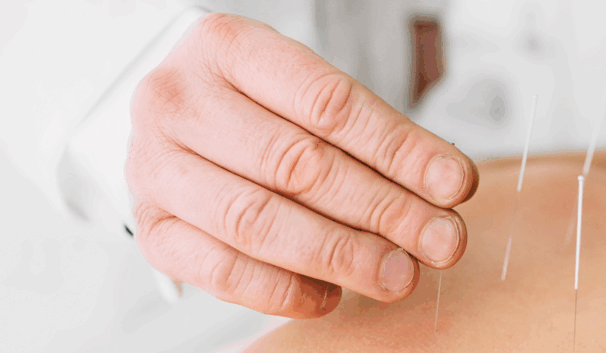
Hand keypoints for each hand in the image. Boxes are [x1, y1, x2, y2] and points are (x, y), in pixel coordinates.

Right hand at [128, 13, 477, 317]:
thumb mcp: (307, 91)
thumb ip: (371, 135)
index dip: (398, 149)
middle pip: (298, 164)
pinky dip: (286, 289)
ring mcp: (156, 169)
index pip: (327, 102)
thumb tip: (444, 187)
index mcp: (226, 47)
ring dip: (342, 255)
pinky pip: (222, 271)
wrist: (178, 118)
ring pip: (259, 222)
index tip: (452, 183)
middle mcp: (179, 103)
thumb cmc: (255, 103)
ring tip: (399, 272)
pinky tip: (332, 292)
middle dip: (384, 209)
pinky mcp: (153, 229)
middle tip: (440, 239)